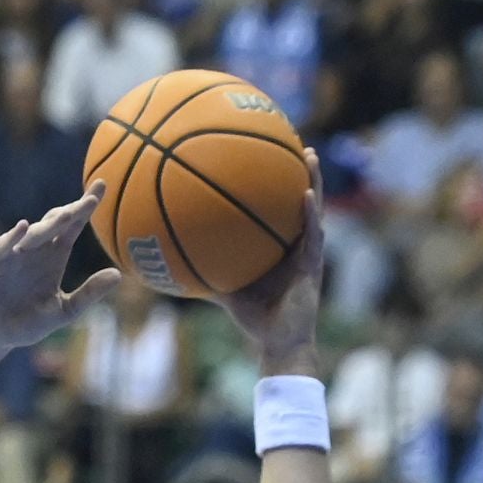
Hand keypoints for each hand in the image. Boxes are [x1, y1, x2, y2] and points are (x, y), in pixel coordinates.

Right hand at [0, 185, 118, 360]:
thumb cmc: (28, 324)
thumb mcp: (64, 311)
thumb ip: (88, 294)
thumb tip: (118, 274)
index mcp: (54, 256)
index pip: (72, 226)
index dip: (85, 207)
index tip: (101, 186)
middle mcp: (35, 250)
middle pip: (55, 223)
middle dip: (71, 211)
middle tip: (91, 200)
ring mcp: (13, 255)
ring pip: (32, 233)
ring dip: (49, 225)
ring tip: (66, 216)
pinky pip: (2, 248)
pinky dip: (11, 238)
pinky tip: (22, 229)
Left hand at [216, 150, 323, 375]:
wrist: (278, 342)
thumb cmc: (254, 319)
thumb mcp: (225, 291)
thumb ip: (203, 275)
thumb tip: (168, 268)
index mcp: (279, 247)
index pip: (277, 208)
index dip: (275, 183)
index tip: (264, 155)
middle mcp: (296, 244)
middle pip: (298, 199)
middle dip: (296, 171)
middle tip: (290, 139)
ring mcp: (308, 252)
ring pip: (314, 210)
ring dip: (313, 181)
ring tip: (307, 155)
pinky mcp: (314, 265)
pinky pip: (313, 235)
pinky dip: (310, 214)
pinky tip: (305, 195)